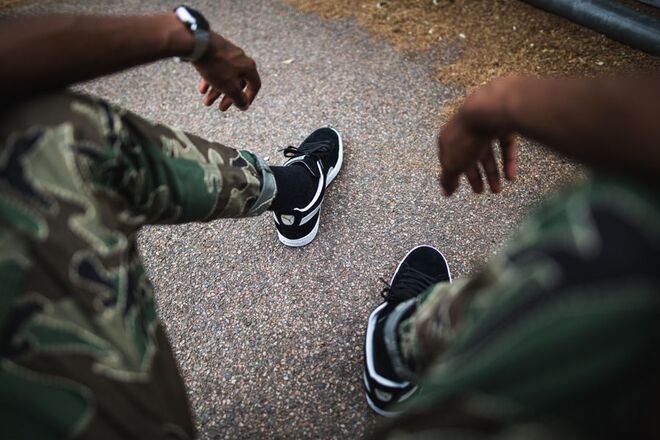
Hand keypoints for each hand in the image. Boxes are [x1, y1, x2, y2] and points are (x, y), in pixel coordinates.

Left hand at [193, 32, 260, 111]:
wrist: (198, 43)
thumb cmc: (216, 66)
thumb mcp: (229, 88)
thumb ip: (239, 99)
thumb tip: (244, 106)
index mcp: (248, 67)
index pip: (255, 86)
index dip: (249, 98)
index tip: (241, 106)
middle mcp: (241, 58)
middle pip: (237, 83)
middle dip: (228, 97)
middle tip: (220, 108)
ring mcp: (228, 53)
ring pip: (225, 76)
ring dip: (216, 91)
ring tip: (206, 101)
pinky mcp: (216, 49)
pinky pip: (216, 68)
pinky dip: (211, 79)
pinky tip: (202, 88)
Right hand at [438, 76, 518, 195]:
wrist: (490, 110)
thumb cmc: (466, 137)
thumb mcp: (453, 163)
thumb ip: (448, 178)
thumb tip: (445, 192)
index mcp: (449, 137)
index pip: (451, 158)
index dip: (456, 174)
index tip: (461, 189)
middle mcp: (466, 130)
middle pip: (470, 156)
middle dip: (477, 176)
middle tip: (482, 191)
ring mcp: (485, 126)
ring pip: (488, 152)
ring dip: (492, 173)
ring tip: (498, 189)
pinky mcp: (503, 124)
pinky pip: (505, 145)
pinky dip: (507, 161)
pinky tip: (511, 176)